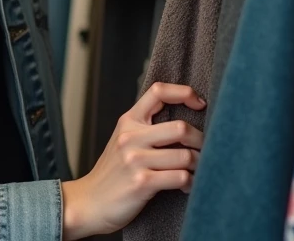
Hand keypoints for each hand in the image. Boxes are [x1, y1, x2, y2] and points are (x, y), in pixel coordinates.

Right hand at [61, 82, 206, 239]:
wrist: (89, 202)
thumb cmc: (113, 173)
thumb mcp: (123, 140)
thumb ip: (145, 126)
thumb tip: (183, 121)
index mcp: (128, 121)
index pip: (158, 91)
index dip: (184, 92)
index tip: (199, 104)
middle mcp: (131, 137)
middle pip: (180, 128)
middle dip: (200, 141)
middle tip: (204, 150)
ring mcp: (135, 160)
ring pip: (185, 156)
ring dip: (198, 165)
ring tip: (196, 171)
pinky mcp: (142, 182)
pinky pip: (180, 177)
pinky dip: (190, 183)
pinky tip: (187, 186)